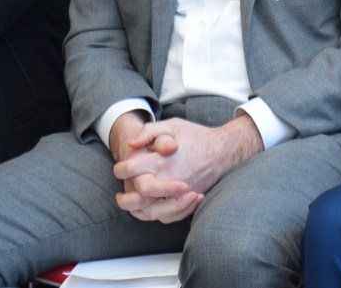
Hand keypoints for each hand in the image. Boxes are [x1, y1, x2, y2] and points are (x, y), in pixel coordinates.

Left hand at [113, 115, 262, 221]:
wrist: (222, 150)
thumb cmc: (195, 136)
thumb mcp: (172, 125)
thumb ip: (150, 131)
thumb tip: (131, 144)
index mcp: (162, 160)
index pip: (131, 169)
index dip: (120, 170)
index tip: (119, 170)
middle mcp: (169, 179)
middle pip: (139, 197)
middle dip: (125, 198)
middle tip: (119, 195)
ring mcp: (180, 194)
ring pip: (152, 211)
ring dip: (137, 210)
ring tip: (130, 205)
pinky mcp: (187, 201)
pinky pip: (167, 216)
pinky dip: (155, 216)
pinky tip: (148, 209)